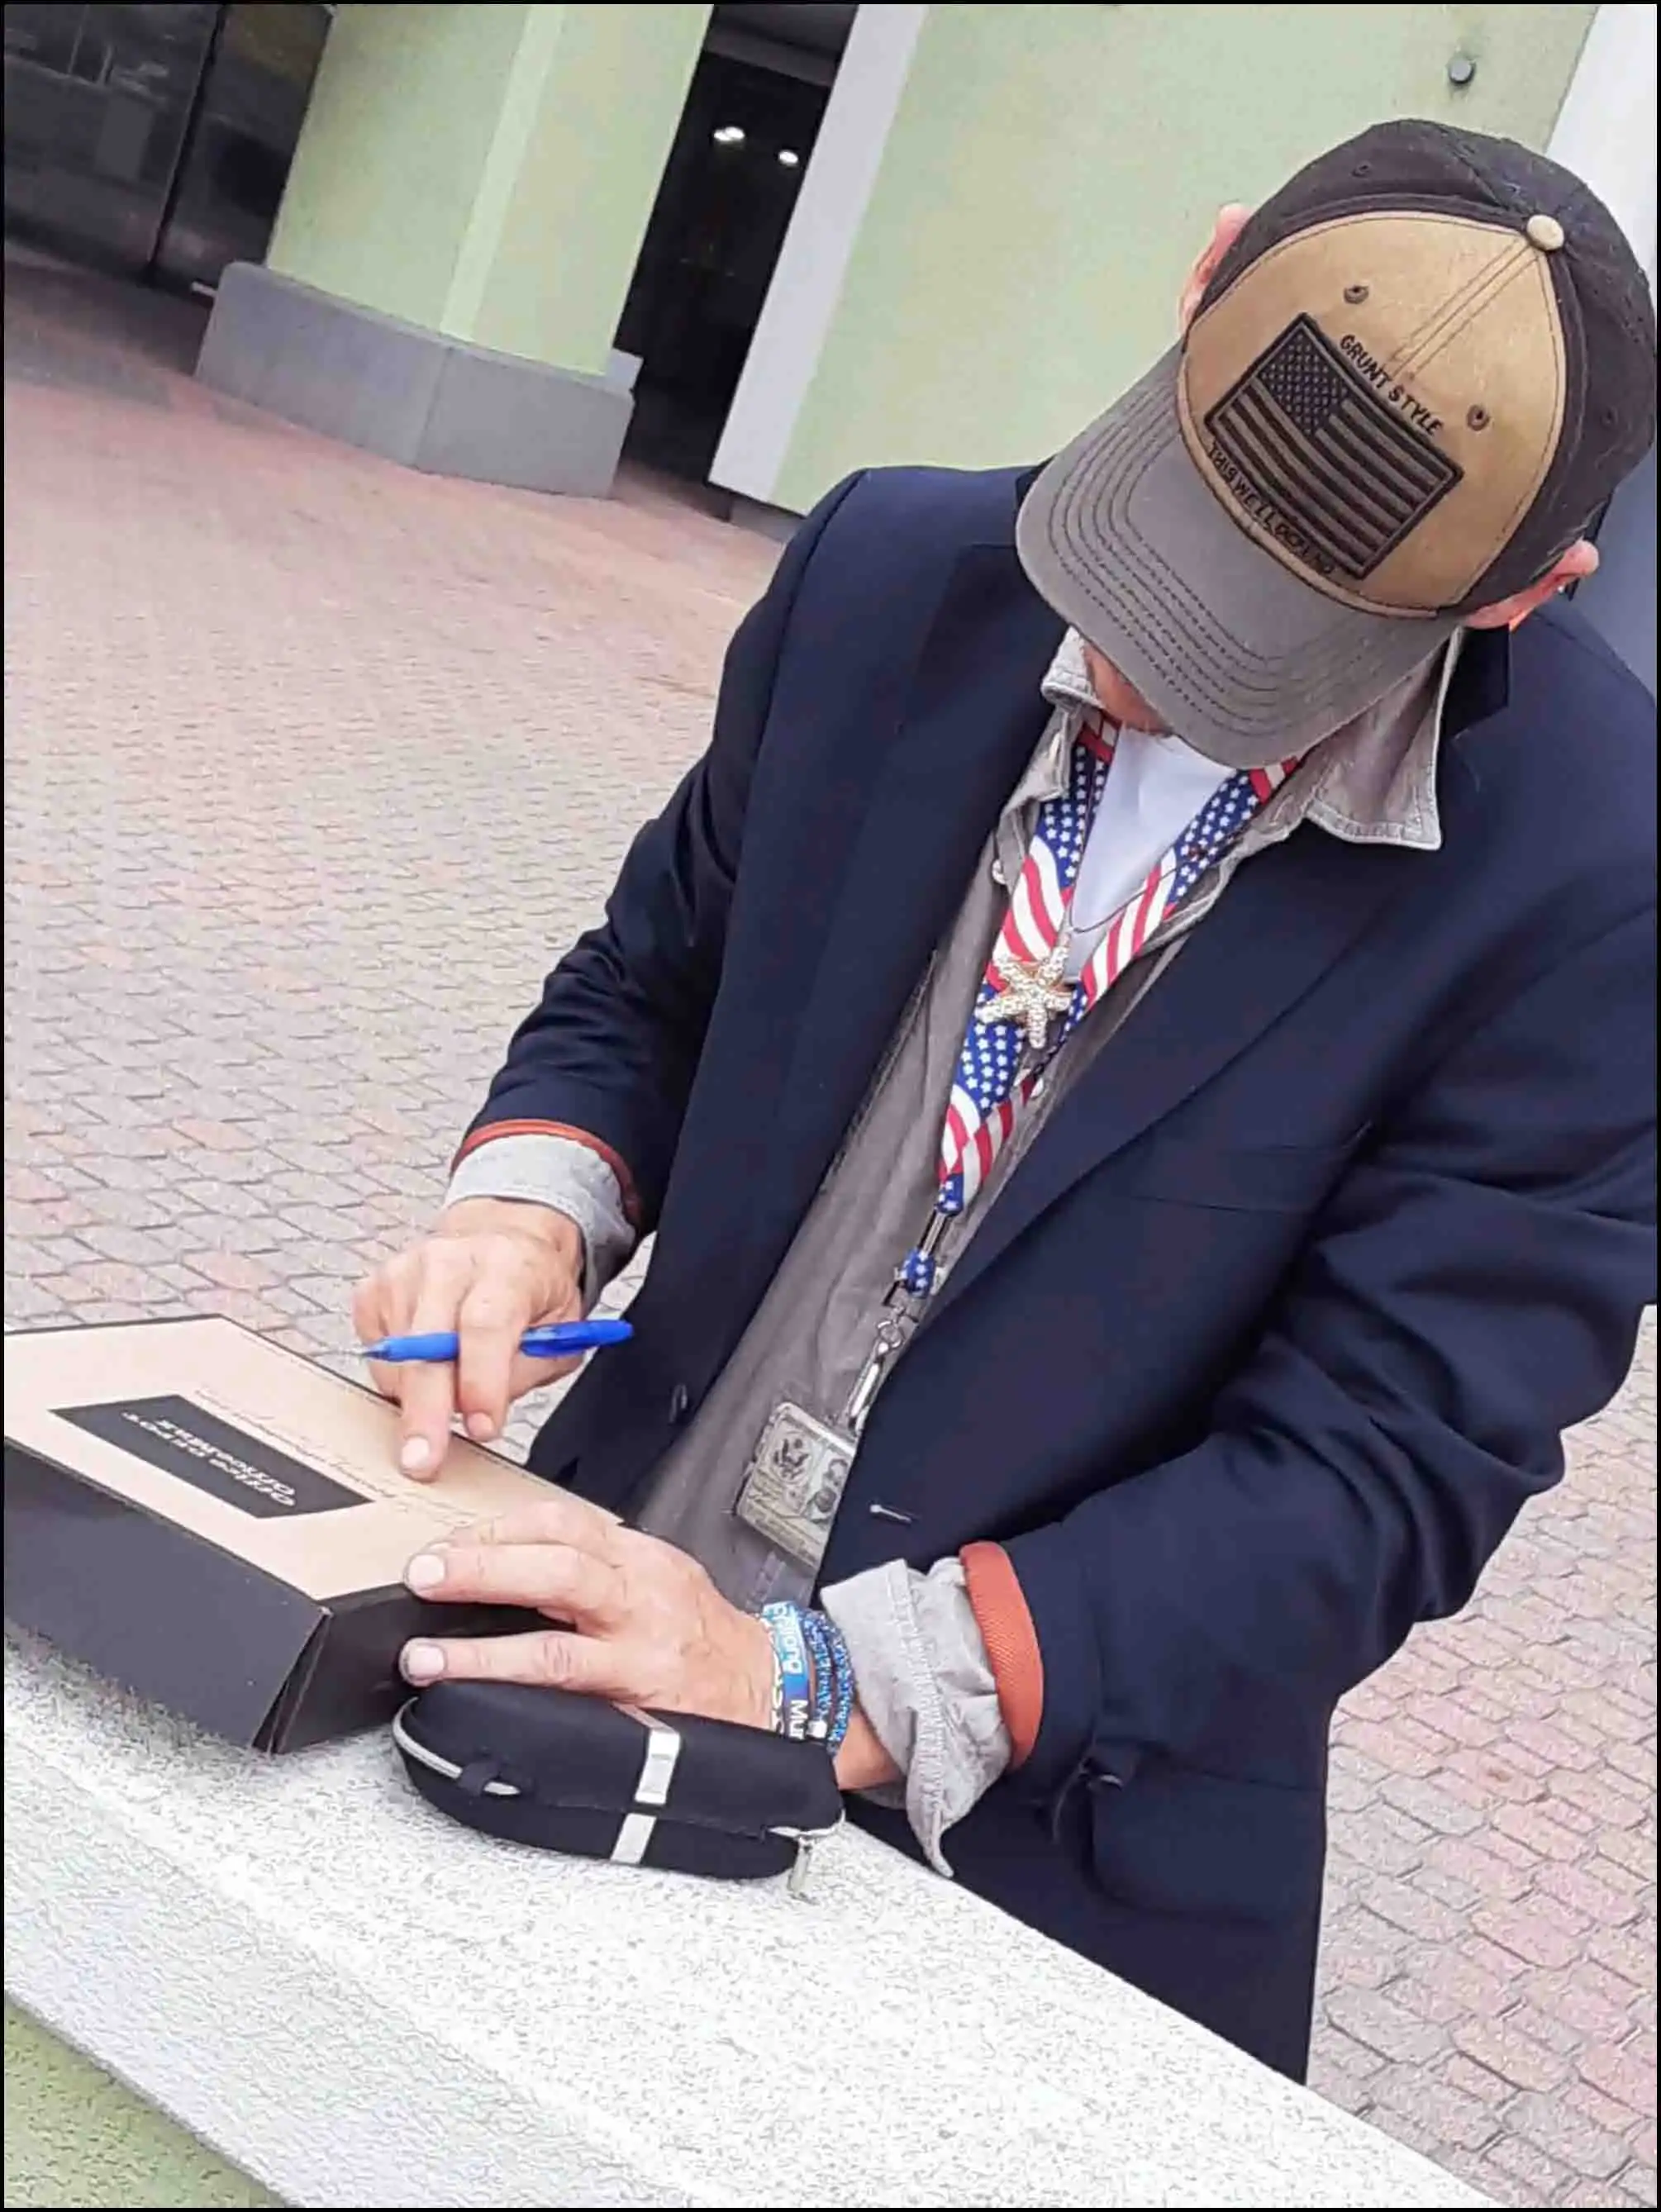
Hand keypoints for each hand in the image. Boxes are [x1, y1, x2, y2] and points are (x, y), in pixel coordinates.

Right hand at [352, 1198, 584, 1477]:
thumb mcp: (559, 1332)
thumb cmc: (534, 1292)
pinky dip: (399, 1378)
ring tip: (450, 1394)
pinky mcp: (375, 1288)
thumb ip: (524, 1372)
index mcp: (507, 1265)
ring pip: (397, 1357)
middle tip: (423, 1460)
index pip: (485, 1325)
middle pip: (426, 1344)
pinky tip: (428, 1365)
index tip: (482, 1427)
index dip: (481, 1382)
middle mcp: (449, 1260)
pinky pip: (377, 1355)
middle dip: (424, 1410)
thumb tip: (480, 1415)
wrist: (504, 1242)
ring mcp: (404, 1271)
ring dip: (418, 1397)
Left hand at [398, 1493, 777, 1731]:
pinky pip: (570, 1704)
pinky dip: (519, 1701)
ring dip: (481, 1651)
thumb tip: (504, 1560)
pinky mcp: (637, 1709)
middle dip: (483, 1569)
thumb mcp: (656, 1575)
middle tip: (424, 1574)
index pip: (562, 1524)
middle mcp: (639, 1598)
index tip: (448, 1541)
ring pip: (556, 1646)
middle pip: (556, 1569)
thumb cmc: (703, 1634)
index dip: (498, 1530)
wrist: (771, 1688)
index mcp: (638, 1558)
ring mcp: (638, 1657)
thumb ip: (593, 1564)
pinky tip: (480, 1703)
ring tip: (426, 1656)